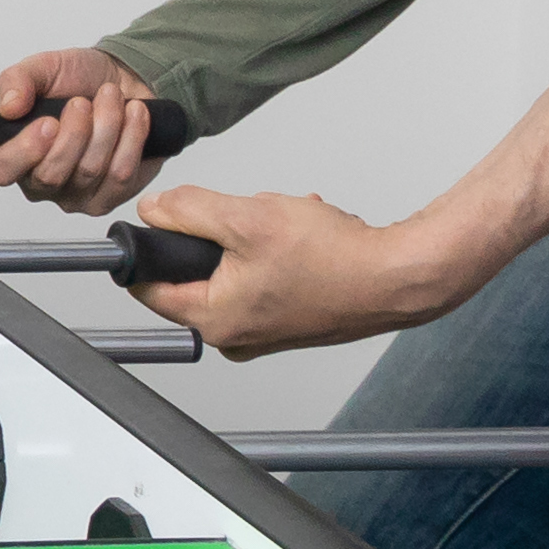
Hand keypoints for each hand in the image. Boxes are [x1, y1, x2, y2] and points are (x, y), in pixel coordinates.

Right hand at [0, 47, 165, 209]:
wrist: (123, 80)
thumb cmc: (77, 79)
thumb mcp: (42, 68)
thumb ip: (17, 80)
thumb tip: (8, 107)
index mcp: (12, 151)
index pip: (1, 169)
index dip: (24, 151)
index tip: (48, 122)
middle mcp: (39, 180)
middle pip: (51, 175)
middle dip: (74, 133)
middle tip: (82, 102)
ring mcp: (75, 194)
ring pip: (90, 171)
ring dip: (106, 126)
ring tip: (111, 95)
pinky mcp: (110, 196)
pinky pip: (121, 175)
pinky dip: (131, 137)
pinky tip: (133, 113)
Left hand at [122, 179, 474, 357]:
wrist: (398, 279)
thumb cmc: (334, 258)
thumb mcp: (248, 217)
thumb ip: (190, 211)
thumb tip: (153, 210)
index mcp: (214, 320)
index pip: (150, 288)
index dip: (150, 248)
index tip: (160, 222)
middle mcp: (236, 337)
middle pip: (195, 272)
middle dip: (218, 234)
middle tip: (247, 219)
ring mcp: (264, 333)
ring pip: (233, 268)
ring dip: (253, 236)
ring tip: (286, 226)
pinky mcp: (289, 322)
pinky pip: (263, 276)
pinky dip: (278, 250)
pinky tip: (306, 236)